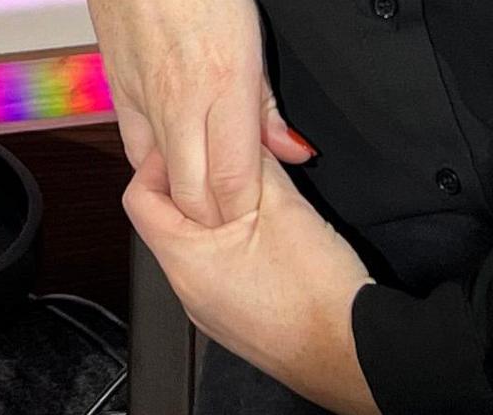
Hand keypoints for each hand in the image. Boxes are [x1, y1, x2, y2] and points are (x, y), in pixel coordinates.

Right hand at [73, 0, 311, 229]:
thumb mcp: (251, 29)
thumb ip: (267, 103)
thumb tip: (294, 152)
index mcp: (224, 82)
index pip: (233, 181)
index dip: (248, 208)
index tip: (263, 207)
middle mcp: (179, 99)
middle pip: (195, 197)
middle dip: (218, 214)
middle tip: (239, 206)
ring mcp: (142, 99)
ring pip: (162, 180)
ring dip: (187, 193)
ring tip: (210, 183)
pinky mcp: (117, 92)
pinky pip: (137, 149)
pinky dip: (157, 165)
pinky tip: (176, 154)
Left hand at [126, 145, 378, 413]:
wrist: (352, 356)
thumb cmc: (318, 298)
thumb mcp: (284, 207)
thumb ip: (254, 162)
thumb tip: (241, 136)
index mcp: (184, 261)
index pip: (139, 197)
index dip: (158, 162)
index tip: (187, 145)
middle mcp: (188, 291)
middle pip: (170, 221)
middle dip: (196, 186)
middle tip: (227, 163)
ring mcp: (212, 310)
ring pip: (199, 247)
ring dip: (220, 217)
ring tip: (255, 197)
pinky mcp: (239, 320)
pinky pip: (222, 273)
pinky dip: (236, 247)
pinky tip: (271, 236)